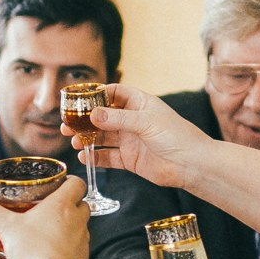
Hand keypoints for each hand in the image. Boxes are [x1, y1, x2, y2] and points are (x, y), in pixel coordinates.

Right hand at [0, 177, 89, 258]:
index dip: (69, 181)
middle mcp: (77, 220)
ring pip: (81, 227)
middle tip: (50, 210)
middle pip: (82, 204)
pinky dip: (68, 247)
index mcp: (62, 205)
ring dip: (69, 227)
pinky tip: (51, 253)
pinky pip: (78, 248)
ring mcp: (83, 241)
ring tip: (49, 233)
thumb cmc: (33, 252)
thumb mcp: (6, 228)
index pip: (77, 183)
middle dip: (69, 205)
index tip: (59, 184)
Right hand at [78, 84, 214, 188]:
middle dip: (85, 120)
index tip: (77, 99)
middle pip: (103, 117)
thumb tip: (93, 115)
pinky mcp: (130, 159)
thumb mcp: (146, 122)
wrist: (191, 164)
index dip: (96, 95)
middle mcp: (133, 120)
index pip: (113, 93)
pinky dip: (96, 156)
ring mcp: (131, 140)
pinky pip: (108, 156)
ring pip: (103, 137)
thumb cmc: (176, 136)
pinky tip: (85, 156)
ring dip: (87, 138)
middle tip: (68, 124)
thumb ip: (118, 119)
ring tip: (74, 141)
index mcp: (140, 103)